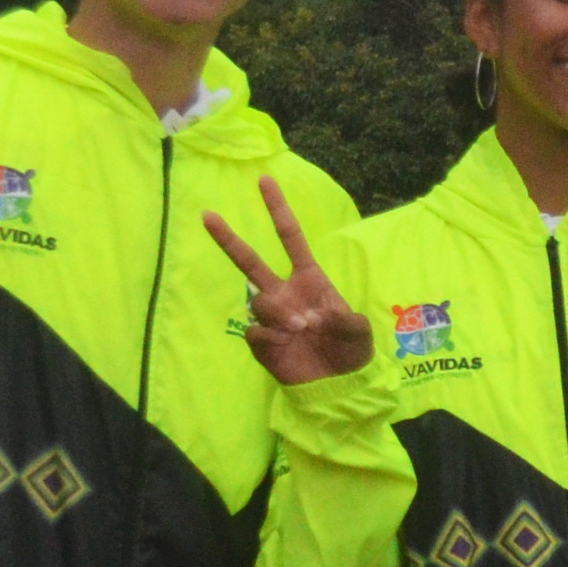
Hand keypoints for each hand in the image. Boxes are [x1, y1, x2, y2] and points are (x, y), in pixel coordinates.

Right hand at [204, 177, 373, 382]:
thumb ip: (345, 320)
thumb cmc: (350, 351)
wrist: (338, 386)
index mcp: (309, 279)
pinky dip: (270, 337)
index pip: (289, 237)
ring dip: (278, 311)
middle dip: (228, 239)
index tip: (265, 180)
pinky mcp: (261, 342)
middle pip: (250, 261)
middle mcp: (284, 292)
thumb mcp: (359, 332)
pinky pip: (255, 330)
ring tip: (301, 328)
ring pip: (259, 300)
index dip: (278, 210)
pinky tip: (285, 345)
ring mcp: (270, 317)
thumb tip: (314, 315)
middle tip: (207, 216)